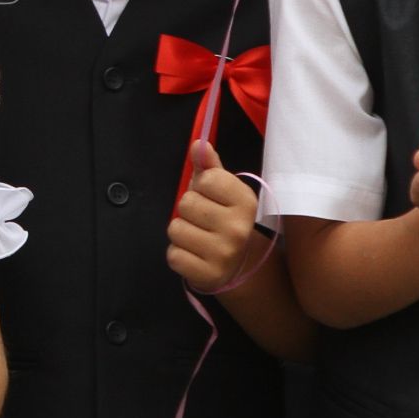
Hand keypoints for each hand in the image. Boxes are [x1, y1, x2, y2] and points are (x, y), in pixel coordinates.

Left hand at [167, 141, 260, 292]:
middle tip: (202, 220)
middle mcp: (238, 228)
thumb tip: (199, 143)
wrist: (239, 266)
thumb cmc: (224, 219)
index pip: (207, 179)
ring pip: (175, 229)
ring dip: (181, 232)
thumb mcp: (223, 191)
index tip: (210, 196)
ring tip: (198, 237)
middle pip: (186, 203)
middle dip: (188, 210)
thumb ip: (209, 166)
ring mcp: (224, 254)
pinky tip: (194, 254)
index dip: (201, 185)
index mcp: (245, 202)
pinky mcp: (207, 275)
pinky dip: (178, 254)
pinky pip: (173, 255)